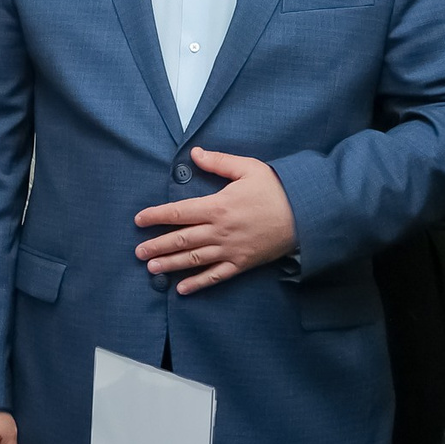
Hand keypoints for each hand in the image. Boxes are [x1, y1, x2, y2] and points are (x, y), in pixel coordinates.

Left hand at [133, 148, 296, 293]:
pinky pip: (216, 276)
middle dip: (157, 245)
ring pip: (194, 259)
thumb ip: (218, 162)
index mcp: (218, 206)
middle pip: (182, 239)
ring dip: (171, 264)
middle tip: (138, 252)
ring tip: (152, 268)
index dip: (156, 216)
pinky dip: (198, 284)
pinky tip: (182, 290)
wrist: (305, 213)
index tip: (139, 220)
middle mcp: (220, 230)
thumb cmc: (277, 188)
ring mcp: (230, 249)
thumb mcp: (248, 168)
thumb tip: (195, 153)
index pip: (179, 212)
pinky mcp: (242, 263)